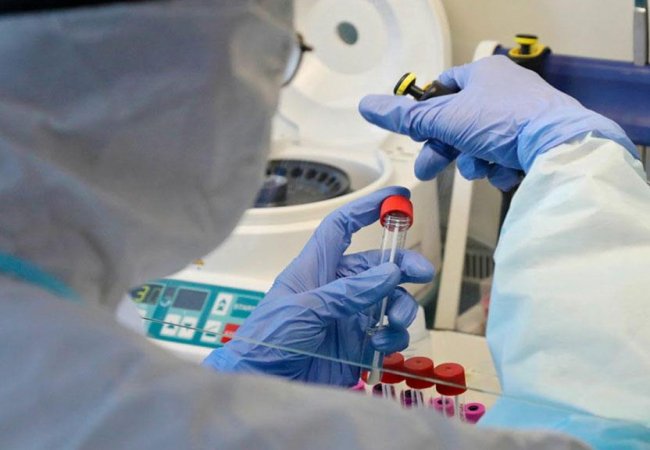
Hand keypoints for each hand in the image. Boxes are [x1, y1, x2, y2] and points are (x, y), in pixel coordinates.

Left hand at [203, 187, 433, 385]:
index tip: (396, 197)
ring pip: (390, 299)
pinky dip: (393, 337)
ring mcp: (349, 316)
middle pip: (378, 264)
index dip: (367, 209)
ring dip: (401, 306)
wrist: (263, 384)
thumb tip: (390, 274)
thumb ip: (349, 292)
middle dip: (403, 266)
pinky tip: (380, 345)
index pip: (342, 227)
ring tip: (397, 320)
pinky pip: (388, 332)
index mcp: (315, 268)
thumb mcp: (305, 309)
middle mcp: (336, 288)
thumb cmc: (267, 340)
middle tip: (423, 272)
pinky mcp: (358, 344)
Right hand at [359, 56, 635, 190]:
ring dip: (473, 161)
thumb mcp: (446, 119)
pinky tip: (505, 170)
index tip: (419, 135)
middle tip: (428, 170)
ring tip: (481, 168)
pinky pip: (504, 155)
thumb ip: (406, 117)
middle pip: (459, 123)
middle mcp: (504, 89)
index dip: (427, 115)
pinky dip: (499, 166)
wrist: (559, 146)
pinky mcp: (536, 139)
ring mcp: (523, 115)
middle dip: (445, 150)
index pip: (442, 89)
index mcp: (483, 73)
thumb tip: (367, 105)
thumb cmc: (503, 121)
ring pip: (480, 143)